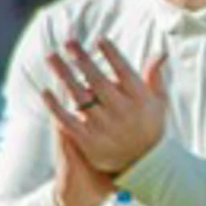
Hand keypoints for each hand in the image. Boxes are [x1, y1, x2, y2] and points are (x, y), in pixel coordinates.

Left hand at [40, 35, 166, 199]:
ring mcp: (103, 126)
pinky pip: (68, 120)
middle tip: (68, 41)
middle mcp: (121, 110)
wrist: (144, 166)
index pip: (123, 70)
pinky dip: (55, 106)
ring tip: (51, 56)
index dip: (111, 54)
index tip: (99, 39)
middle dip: (81, 58)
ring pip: (79, 96)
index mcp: (138, 98)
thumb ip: (154, 76)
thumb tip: (159, 52)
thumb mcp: (158, 103)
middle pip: (97, 79)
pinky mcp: (89, 141)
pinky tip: (45, 91)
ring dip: (63, 74)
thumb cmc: (151, 128)